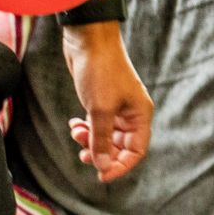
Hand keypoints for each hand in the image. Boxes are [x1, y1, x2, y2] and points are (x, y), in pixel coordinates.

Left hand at [62, 23, 151, 183]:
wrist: (88, 39)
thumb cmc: (100, 70)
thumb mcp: (100, 110)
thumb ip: (101, 140)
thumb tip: (102, 165)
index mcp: (140, 115)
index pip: (136, 151)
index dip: (120, 166)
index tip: (101, 175)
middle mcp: (131, 112)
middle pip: (120, 146)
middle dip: (101, 152)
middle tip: (82, 154)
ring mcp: (117, 105)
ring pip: (106, 135)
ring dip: (90, 139)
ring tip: (75, 133)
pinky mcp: (102, 99)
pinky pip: (97, 122)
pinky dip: (86, 127)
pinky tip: (74, 124)